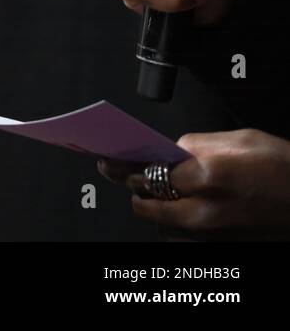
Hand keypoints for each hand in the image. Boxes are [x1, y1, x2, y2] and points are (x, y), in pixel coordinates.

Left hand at [98, 130, 289, 239]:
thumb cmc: (286, 168)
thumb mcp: (240, 139)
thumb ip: (197, 143)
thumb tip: (171, 150)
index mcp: (208, 176)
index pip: (148, 174)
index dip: (129, 165)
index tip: (111, 161)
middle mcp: (206, 211)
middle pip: (146, 206)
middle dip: (137, 188)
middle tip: (128, 173)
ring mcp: (213, 234)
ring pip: (161, 225)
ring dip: (155, 208)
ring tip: (160, 189)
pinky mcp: (221, 245)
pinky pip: (182, 236)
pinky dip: (174, 223)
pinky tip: (182, 206)